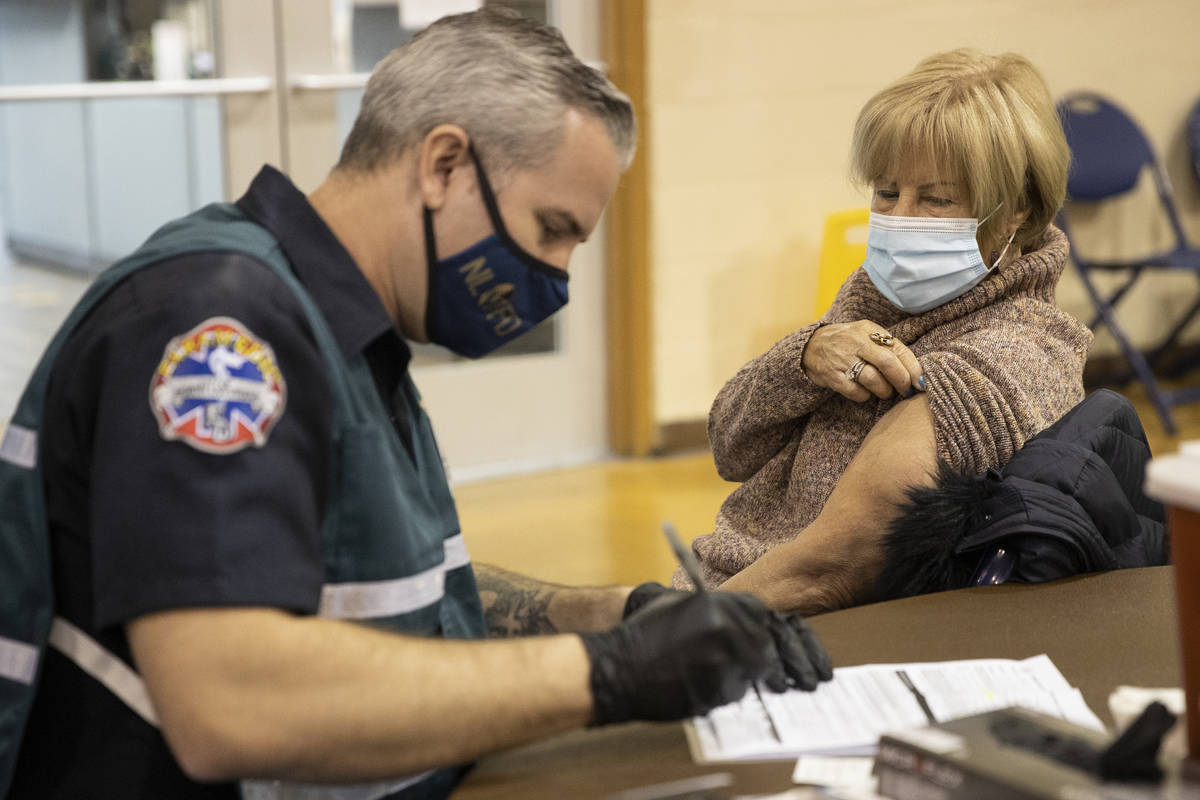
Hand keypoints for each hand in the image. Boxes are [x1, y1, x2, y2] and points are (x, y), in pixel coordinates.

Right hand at [582, 590, 832, 725]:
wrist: (617, 666)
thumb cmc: (647, 633)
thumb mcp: (682, 605)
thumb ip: (718, 608)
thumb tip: (754, 621)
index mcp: (716, 603)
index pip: (761, 614)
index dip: (766, 628)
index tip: (769, 638)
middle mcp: (723, 629)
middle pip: (763, 644)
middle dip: (764, 657)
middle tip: (763, 667)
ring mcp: (719, 661)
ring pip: (752, 670)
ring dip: (743, 675)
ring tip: (718, 673)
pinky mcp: (713, 690)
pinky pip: (734, 692)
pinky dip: (725, 691)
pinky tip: (703, 685)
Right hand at [802, 321, 923, 402]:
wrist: (810, 346)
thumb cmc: (846, 342)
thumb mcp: (865, 334)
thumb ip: (887, 346)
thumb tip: (914, 370)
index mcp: (868, 330)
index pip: (897, 348)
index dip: (913, 367)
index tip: (921, 381)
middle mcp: (855, 342)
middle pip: (887, 363)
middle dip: (901, 380)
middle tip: (907, 390)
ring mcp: (842, 360)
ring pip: (873, 380)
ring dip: (884, 391)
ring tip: (885, 392)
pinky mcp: (832, 377)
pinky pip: (856, 392)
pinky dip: (865, 396)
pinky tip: (865, 393)